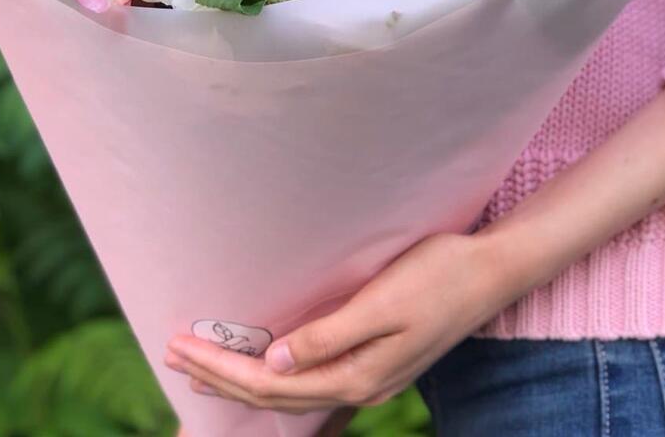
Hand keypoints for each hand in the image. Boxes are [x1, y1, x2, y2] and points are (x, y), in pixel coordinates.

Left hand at [165, 89, 664, 414]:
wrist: (491, 271)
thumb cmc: (438, 274)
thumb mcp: (384, 301)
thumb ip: (331, 335)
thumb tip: (278, 363)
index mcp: (358, 372)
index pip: (272, 383)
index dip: (223, 369)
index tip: (181, 345)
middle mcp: (360, 382)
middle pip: (274, 393)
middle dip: (220, 376)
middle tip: (173, 353)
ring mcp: (369, 374)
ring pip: (290, 390)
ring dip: (243, 378)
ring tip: (202, 363)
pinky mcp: (375, 359)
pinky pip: (311, 379)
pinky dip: (276, 376)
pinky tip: (264, 366)